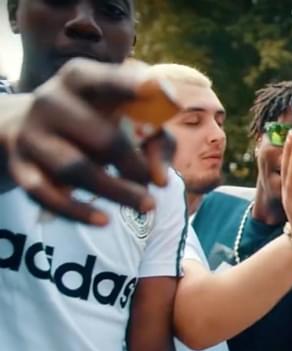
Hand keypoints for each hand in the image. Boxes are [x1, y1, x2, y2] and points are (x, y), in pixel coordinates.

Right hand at [1, 58, 174, 224]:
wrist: (27, 126)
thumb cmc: (95, 119)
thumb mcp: (126, 118)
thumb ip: (155, 139)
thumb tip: (160, 179)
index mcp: (81, 78)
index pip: (107, 80)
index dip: (131, 85)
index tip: (155, 89)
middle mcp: (51, 101)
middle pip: (102, 138)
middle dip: (135, 166)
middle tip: (158, 186)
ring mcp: (31, 134)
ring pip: (75, 169)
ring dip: (116, 192)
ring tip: (147, 206)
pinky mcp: (20, 166)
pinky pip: (47, 195)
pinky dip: (78, 211)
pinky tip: (105, 221)